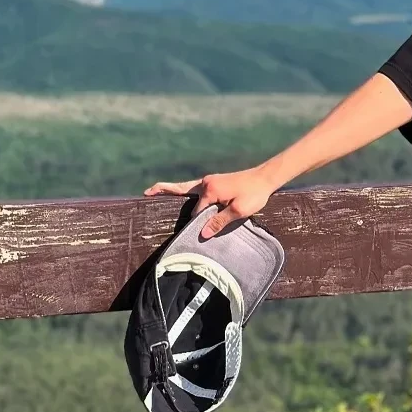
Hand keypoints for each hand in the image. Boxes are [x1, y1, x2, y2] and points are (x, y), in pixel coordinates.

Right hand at [143, 167, 276, 238]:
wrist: (265, 178)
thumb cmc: (254, 195)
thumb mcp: (238, 212)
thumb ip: (219, 221)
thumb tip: (202, 233)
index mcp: (209, 190)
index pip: (196, 211)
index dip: (196, 223)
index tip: (197, 233)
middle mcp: (205, 182)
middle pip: (180, 189)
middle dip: (164, 190)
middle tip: (146, 192)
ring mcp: (209, 180)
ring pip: (186, 187)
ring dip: (173, 190)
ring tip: (156, 191)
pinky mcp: (214, 181)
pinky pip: (195, 188)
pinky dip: (185, 191)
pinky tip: (182, 194)